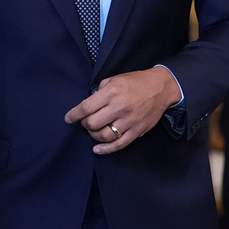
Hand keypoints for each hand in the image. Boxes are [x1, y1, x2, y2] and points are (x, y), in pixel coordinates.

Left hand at [63, 67, 182, 153]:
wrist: (160, 88)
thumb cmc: (135, 82)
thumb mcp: (114, 79)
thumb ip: (100, 90)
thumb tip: (88, 103)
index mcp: (112, 92)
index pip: (86, 107)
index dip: (74, 115)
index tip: (68, 118)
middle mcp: (119, 107)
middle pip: (93, 123)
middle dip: (84, 124)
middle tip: (85, 121)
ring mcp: (129, 121)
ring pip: (104, 136)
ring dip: (94, 135)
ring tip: (93, 131)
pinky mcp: (137, 131)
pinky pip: (119, 144)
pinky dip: (106, 149)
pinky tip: (97, 149)